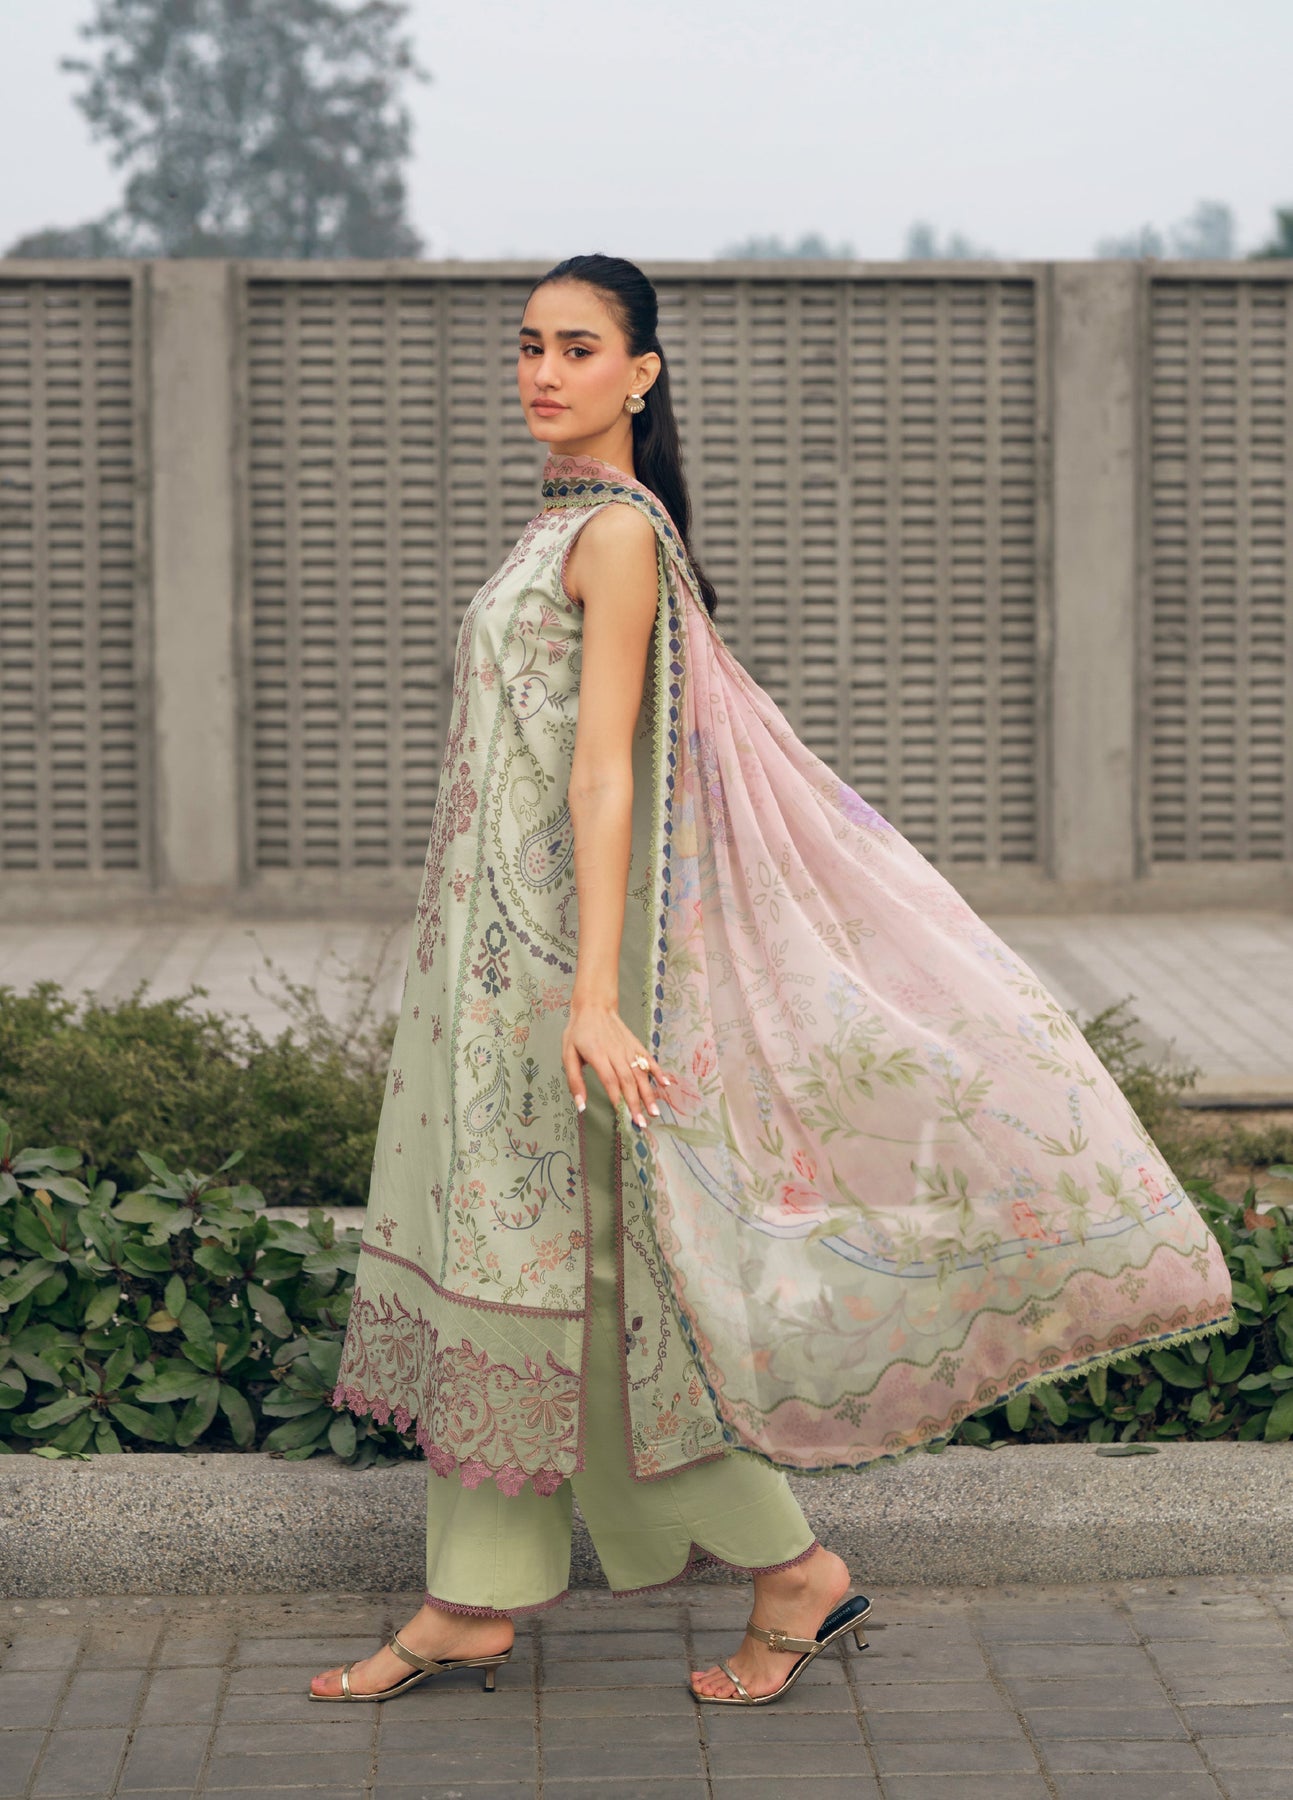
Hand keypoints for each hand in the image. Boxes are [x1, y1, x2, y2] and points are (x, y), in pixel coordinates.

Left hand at [562, 1000, 673, 1126]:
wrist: (594, 1006)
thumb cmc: (578, 1033)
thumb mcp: (567, 1054)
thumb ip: (574, 1080)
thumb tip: (581, 1105)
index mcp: (598, 1055)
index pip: (610, 1080)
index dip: (618, 1099)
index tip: (623, 1117)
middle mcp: (616, 1053)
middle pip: (628, 1081)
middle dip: (635, 1104)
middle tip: (642, 1124)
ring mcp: (628, 1048)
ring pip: (640, 1073)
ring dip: (648, 1094)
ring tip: (655, 1112)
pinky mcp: (635, 1045)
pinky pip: (649, 1059)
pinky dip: (658, 1071)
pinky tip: (666, 1084)